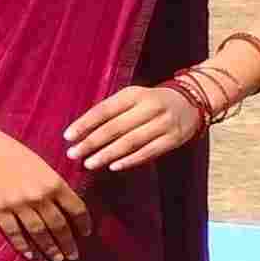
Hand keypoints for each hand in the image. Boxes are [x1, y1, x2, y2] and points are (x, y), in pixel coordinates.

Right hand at [0, 128, 89, 260]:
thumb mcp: (40, 163)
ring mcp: (18, 204)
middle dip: (68, 243)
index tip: (86, 234)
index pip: (76, 209)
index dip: (83, 224)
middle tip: (73, 256)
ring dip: (50, 248)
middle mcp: (39, 196)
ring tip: (56, 258)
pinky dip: (24, 246)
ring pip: (39, 233)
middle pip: (59, 226)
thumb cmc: (10, 149)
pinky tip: (31, 255)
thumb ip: (54, 183)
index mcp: (54, 182)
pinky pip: (14, 233)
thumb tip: (65, 203)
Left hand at [67, 84, 208, 176]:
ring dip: (107, 154)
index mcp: (134, 94)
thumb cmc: (150, 102)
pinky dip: (130, 160)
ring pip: (131, 141)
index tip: (67, 136)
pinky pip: (149, 152)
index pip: (104, 110)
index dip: (85, 123)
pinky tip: (113, 166)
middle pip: (116, 127)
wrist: (192, 102)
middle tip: (73, 154)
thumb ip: (110, 110)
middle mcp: (150, 107)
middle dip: (92, 142)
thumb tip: (81, 131)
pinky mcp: (174, 139)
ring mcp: (163, 123)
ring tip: (89, 163)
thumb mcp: (131, 98)